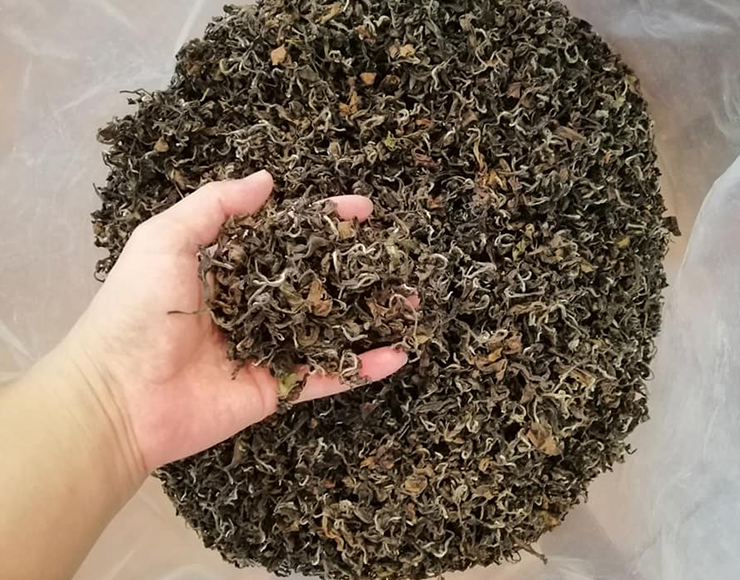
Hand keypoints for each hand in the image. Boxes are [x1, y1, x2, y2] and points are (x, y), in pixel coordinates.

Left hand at [64, 171, 407, 476]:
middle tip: (398, 258)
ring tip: (413, 302)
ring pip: (330, 328)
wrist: (117, 396)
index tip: (365, 210)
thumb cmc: (136, 309)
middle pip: (318, 282)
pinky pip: (326, 377)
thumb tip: (267, 180)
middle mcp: (254, 306)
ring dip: (372, 316)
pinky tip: (399, 354)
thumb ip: (215, 206)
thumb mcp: (165, 240)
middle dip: (359, 270)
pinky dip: (362, 368)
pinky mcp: (275, 389)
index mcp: (229, 268)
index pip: (290, 238)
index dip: (326, 222)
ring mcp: (268, 348)